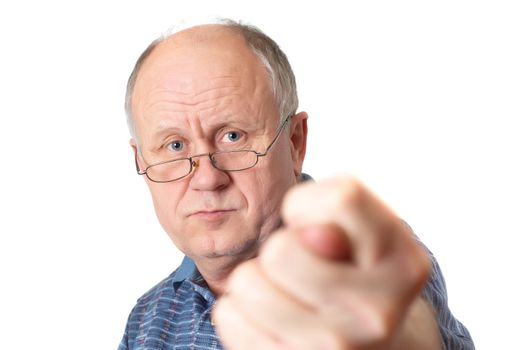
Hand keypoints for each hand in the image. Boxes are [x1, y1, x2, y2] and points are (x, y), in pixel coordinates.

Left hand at [213, 176, 434, 348]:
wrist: (368, 344)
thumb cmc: (354, 270)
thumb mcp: (362, 229)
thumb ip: (338, 210)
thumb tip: (313, 237)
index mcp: (403, 265)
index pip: (342, 198)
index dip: (312, 204)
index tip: (320, 227)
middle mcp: (376, 315)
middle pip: (280, 250)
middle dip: (281, 247)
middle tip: (302, 266)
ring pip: (247, 283)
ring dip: (258, 279)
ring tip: (289, 292)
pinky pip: (229, 316)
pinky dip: (241, 310)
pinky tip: (275, 319)